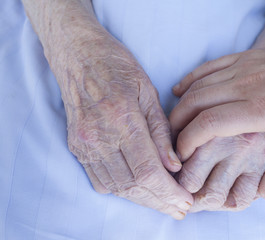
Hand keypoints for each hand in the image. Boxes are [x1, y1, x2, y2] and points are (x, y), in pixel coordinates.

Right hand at [59, 34, 192, 218]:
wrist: (79, 55)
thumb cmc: (118, 67)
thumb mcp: (149, 92)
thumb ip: (161, 132)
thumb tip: (174, 166)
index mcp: (121, 118)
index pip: (147, 171)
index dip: (168, 192)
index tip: (186, 201)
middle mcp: (98, 136)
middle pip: (132, 184)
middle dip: (159, 202)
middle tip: (180, 209)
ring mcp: (83, 144)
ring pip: (116, 187)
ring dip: (142, 199)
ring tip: (164, 204)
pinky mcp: (76, 147)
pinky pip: (99, 180)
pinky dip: (122, 190)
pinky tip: (139, 190)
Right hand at [170, 35, 264, 199]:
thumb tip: (261, 193)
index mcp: (262, 110)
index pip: (209, 124)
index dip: (189, 140)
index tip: (182, 154)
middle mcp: (247, 86)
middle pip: (195, 103)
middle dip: (177, 124)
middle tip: (173, 142)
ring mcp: (244, 68)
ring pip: (198, 85)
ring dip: (181, 105)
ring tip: (175, 124)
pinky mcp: (245, 57)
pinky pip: (208, 67)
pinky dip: (190, 80)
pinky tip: (180, 91)